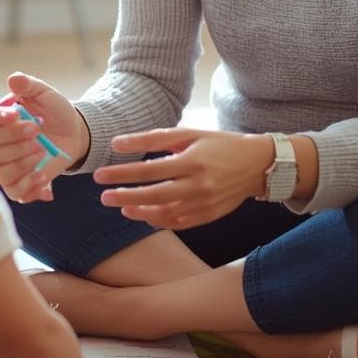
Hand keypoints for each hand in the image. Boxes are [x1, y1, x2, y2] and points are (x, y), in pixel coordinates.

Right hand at [0, 72, 87, 203]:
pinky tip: (43, 175)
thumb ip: (28, 85)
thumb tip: (13, 79)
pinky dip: (28, 185)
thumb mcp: (45, 93)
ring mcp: (6, 164)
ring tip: (41, 150)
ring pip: (0, 171)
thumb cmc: (55, 111)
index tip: (15, 114)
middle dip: (14, 138)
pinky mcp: (20, 182)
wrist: (74, 132)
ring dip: (21, 161)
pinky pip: (13, 191)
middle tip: (36, 129)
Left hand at [93, 128, 274, 229]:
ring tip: (122, 207)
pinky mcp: (208, 216)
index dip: (122, 173)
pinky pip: (179, 223)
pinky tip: (144, 215)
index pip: (149, 170)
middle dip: (125, 197)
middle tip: (104, 196)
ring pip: (165, 214)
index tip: (100, 175)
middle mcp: (198, 186)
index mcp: (192, 161)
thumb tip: (118, 143)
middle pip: (154, 196)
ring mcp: (204, 204)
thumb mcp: (189, 134)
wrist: (256, 164)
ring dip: (140, 212)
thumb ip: (153, 139)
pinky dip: (159, 221)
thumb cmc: (219, 144)